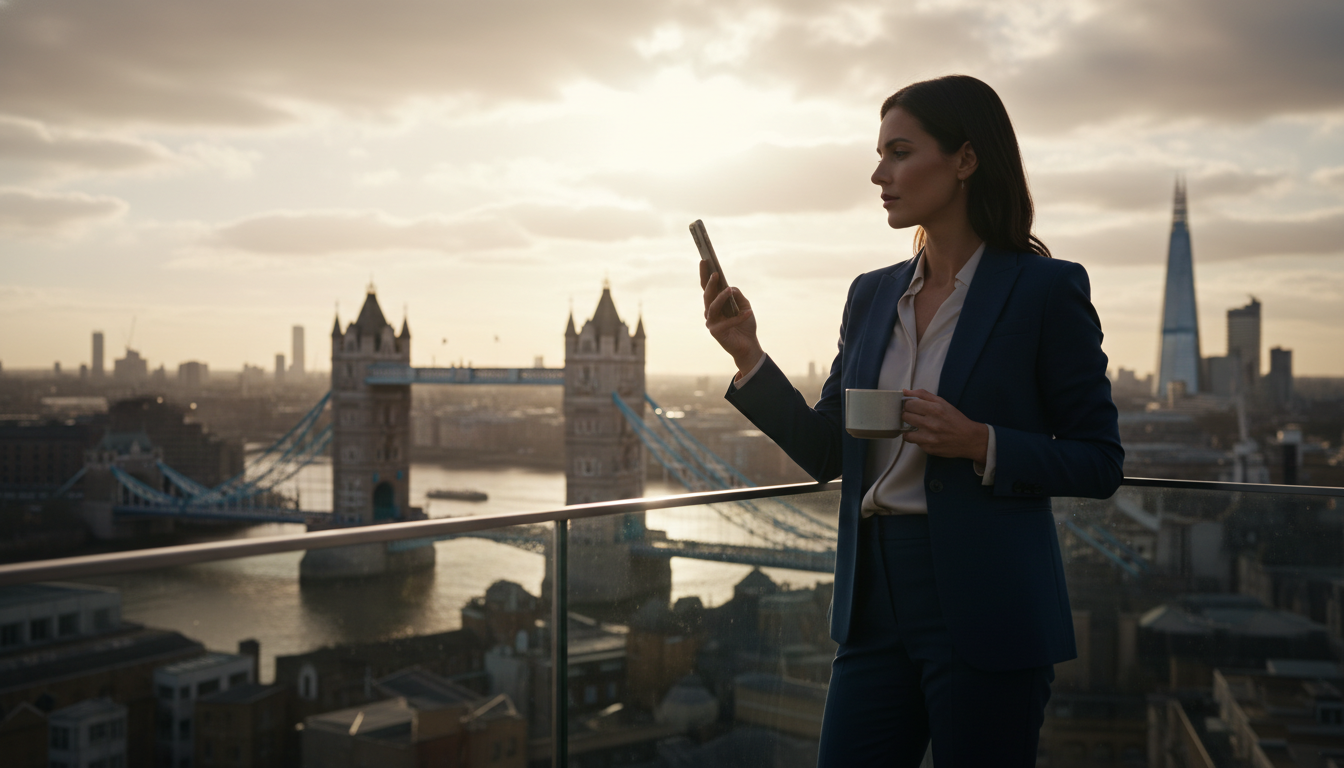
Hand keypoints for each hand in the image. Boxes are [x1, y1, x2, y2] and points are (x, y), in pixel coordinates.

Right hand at [700, 260, 762, 374]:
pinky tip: (749, 313)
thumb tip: (730, 288)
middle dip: (710, 283)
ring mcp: (711, 322)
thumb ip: (738, 296)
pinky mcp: (716, 332)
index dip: (705, 274)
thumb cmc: (745, 325)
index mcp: (716, 304)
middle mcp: (710, 312)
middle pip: (707, 295)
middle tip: (714, 273)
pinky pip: (727, 321)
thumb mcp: (745, 306)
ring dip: (721, 297)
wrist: (749, 345)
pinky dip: (738, 317)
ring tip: (729, 290)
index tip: (704, 260)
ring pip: (713, 306)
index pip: (708, 287)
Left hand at [900, 389, 988, 462]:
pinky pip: (913, 442)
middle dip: (907, 415)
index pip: (908, 404)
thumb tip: (904, 391)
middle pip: (905, 416)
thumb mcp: (942, 402)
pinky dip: (916, 438)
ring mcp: (929, 438)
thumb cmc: (955, 419)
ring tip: (916, 427)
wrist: (969, 439)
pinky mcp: (928, 448)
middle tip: (914, 416)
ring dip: (909, 428)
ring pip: (905, 431)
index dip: (908, 405)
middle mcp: (931, 424)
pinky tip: (924, 435)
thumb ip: (923, 395)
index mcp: (935, 409)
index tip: (912, 407)